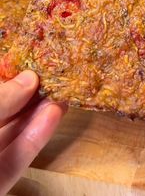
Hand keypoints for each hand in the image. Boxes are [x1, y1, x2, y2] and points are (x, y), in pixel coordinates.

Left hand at [0, 70, 65, 195]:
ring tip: (62, 94)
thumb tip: (30, 78)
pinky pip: (16, 160)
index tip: (35, 61)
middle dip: (31, 94)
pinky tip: (55, 115)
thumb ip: (0, 101)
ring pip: (14, 133)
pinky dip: (36, 138)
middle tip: (56, 78)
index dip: (11, 73)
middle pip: (6, 110)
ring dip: (40, 114)